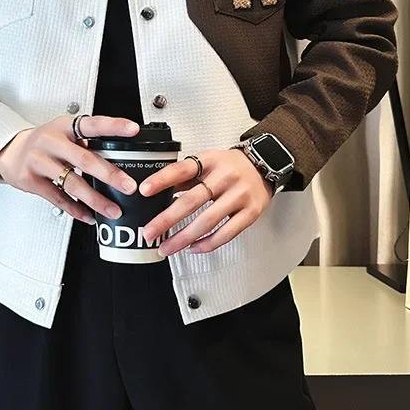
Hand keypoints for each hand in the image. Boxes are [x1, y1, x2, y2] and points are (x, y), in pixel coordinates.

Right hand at [0, 114, 139, 223]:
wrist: (9, 151)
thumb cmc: (45, 143)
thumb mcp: (64, 133)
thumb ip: (87, 142)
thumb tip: (122, 157)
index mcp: (65, 126)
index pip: (92, 124)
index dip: (113, 126)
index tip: (133, 130)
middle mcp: (51, 141)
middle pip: (84, 159)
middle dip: (109, 175)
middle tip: (129, 186)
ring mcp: (39, 161)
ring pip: (72, 183)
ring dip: (95, 199)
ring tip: (113, 210)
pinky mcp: (31, 181)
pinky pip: (58, 198)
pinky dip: (76, 209)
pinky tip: (89, 216)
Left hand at [141, 148, 273, 256]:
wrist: (265, 165)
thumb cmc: (230, 166)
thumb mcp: (207, 162)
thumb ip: (185, 176)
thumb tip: (158, 192)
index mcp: (210, 161)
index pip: (182, 169)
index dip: (162, 179)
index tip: (144, 190)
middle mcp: (225, 177)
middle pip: (192, 200)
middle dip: (167, 219)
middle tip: (149, 233)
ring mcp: (239, 195)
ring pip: (207, 221)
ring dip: (183, 238)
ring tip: (166, 247)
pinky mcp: (250, 213)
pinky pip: (227, 233)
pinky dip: (208, 243)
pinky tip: (193, 248)